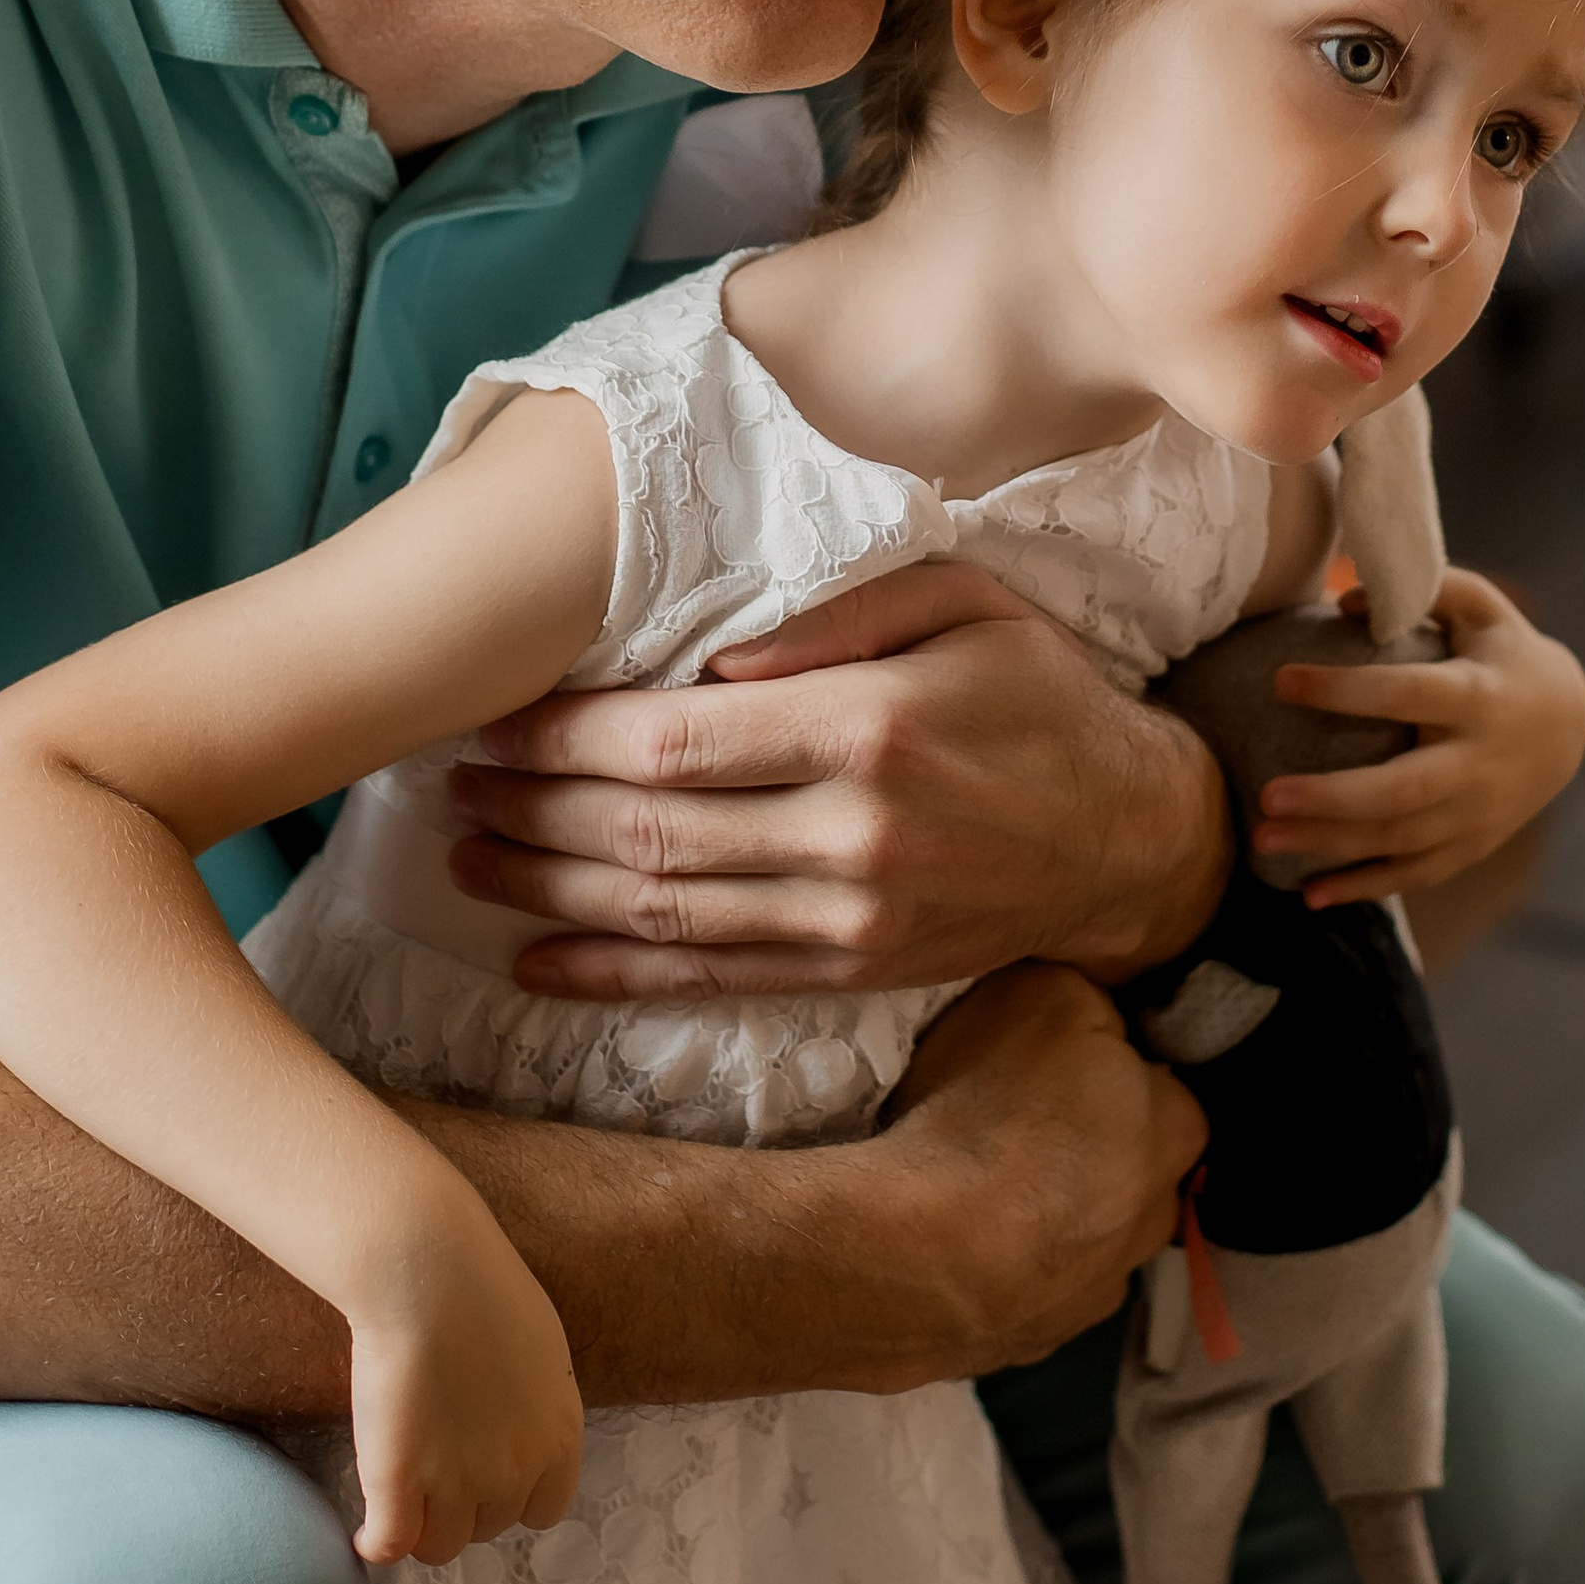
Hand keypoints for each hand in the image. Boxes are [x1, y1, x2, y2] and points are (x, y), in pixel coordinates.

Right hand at [344, 1183, 586, 1566]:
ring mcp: (457, 1484)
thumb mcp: (541, 1348)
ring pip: (441, 1546)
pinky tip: (367, 1535)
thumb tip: (515, 1420)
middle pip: (490, 1525)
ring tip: (400, 1497)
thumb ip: (536, 1400)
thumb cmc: (483, 1288)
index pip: (545, 1508)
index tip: (485, 1471)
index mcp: (558, 1436)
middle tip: (433, 1465)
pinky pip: (391, 1546)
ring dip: (422, 1527)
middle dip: (465, 1504)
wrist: (427, 1272)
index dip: (513, 1495)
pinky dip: (377, 1546)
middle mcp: (516, 1471)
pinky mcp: (399, 1486)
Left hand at [448, 562, 1230, 999]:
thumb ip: (844, 611)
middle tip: (449, 790)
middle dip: (531, 814)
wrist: (1135, 837)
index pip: (672, 743)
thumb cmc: (1043, 694)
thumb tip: (719, 654)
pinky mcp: (853, 970)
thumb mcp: (968, 601)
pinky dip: (614, 977)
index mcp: (867, 728)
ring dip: (547, 895)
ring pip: (663, 913)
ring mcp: (850, 916)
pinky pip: (710, 981)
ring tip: (466, 865)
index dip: (563, 740)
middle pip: (647, 833)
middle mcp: (851, 833)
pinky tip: (536, 965)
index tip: (493, 721)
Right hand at [879, 965, 1208, 1375]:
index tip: (1048, 1062)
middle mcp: (1153, 1220)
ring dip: (1039, 1213)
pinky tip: (950, 1240)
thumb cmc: (992, 1111)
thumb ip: (1087, 1001)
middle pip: (1122, 1164)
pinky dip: (998, 1266)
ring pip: (1077, 1235)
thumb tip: (1090, 1019)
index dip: (1105, 1066)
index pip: (1157, 1084)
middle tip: (1004, 1119)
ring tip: (966, 1185)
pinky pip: (1024, 1288)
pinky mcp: (1035, 1342)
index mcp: (1177, 1131)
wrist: (918, 1253)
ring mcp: (1095, 1292)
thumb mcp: (1048, 995)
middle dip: (1077, 1145)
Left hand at [1256, 567, 1584, 907]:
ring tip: (1263, 842)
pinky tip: (1311, 895)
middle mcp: (1479, 762)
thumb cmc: (1504, 653)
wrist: (1570, 725)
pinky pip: (1417, 873)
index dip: (1344, 689)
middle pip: (1402, 790)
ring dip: (1332, 846)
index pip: (1405, 693)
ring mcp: (1479, 812)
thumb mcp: (1480, 607)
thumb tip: (1342, 600)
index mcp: (1478, 696)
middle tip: (1265, 797)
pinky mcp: (1474, 844)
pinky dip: (1366, 887)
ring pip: (1402, 840)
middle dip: (1332, 798)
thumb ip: (1424, 590)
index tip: (1281, 681)